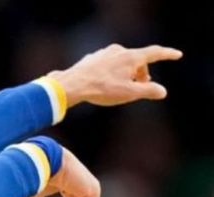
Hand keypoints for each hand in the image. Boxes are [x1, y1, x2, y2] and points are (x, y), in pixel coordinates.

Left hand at [48, 44, 181, 107]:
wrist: (71, 85)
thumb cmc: (101, 89)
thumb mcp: (129, 93)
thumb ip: (148, 91)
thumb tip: (162, 91)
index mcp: (131, 57)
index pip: (154, 53)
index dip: (167, 54)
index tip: (177, 55)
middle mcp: (118, 51)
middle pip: (137, 60)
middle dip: (142, 72)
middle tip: (142, 85)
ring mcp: (103, 53)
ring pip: (122, 62)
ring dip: (127, 73)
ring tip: (122, 87)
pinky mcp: (92, 58)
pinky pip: (108, 64)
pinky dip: (112, 73)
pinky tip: (105, 84)